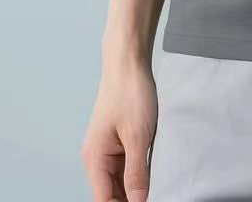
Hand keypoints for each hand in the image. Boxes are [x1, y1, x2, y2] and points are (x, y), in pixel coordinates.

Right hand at [81, 55, 157, 201]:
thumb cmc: (130, 93)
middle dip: (130, 199)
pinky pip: (126, 166)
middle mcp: (97, 157)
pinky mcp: (119, 141)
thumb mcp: (138, 136)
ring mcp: (108, 149)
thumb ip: (136, 173)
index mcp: (95, 158)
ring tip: (155, 189)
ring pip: (120, 181)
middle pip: (111, 193)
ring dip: (135, 188)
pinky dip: (137, 174)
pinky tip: (152, 176)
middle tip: (154, 196)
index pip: (104, 199)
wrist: (128, 63)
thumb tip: (138, 201)